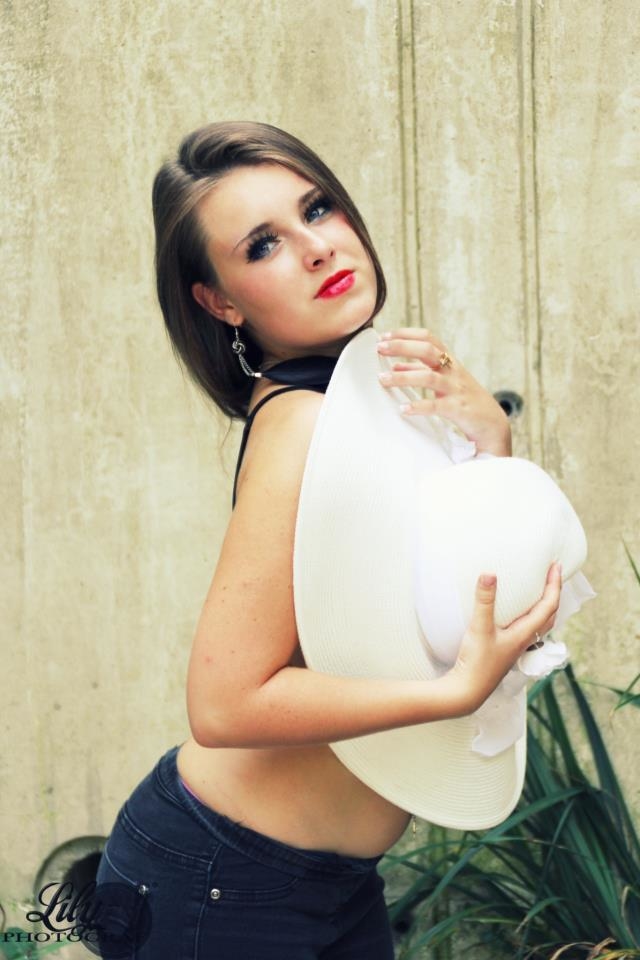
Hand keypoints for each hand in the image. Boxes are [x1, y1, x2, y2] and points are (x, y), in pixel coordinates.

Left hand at [376, 327, 511, 455]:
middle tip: (380, 348)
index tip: (384, 336)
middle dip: (402, 347)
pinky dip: (419, 406)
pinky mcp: (458, 409)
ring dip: (404, 377)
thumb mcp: (444, 381)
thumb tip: (396, 366)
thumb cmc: (464, 400)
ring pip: (430, 377)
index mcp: (449, 362)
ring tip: (383, 379)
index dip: (406, 334)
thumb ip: (421, 371)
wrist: (491, 423)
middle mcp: (453, 371)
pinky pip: (437, 406)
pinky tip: (403, 409)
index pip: (428, 339)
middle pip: (428, 351)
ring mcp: (457, 389)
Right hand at [448, 561, 561, 714]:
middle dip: (554, 593)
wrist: (468, 691)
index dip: (554, 584)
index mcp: (525, 634)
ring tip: (541, 591)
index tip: (556, 566)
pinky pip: (528, 629)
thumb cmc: (477, 662)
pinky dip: (531, 616)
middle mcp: (526, 641)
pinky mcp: (507, 651)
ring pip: (541, 624)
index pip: (548, 605)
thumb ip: (485, 600)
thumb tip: (489, 573)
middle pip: (550, 615)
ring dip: (545, 606)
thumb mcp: (479, 627)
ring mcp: (517, 647)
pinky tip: (518, 614)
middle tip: (552, 575)